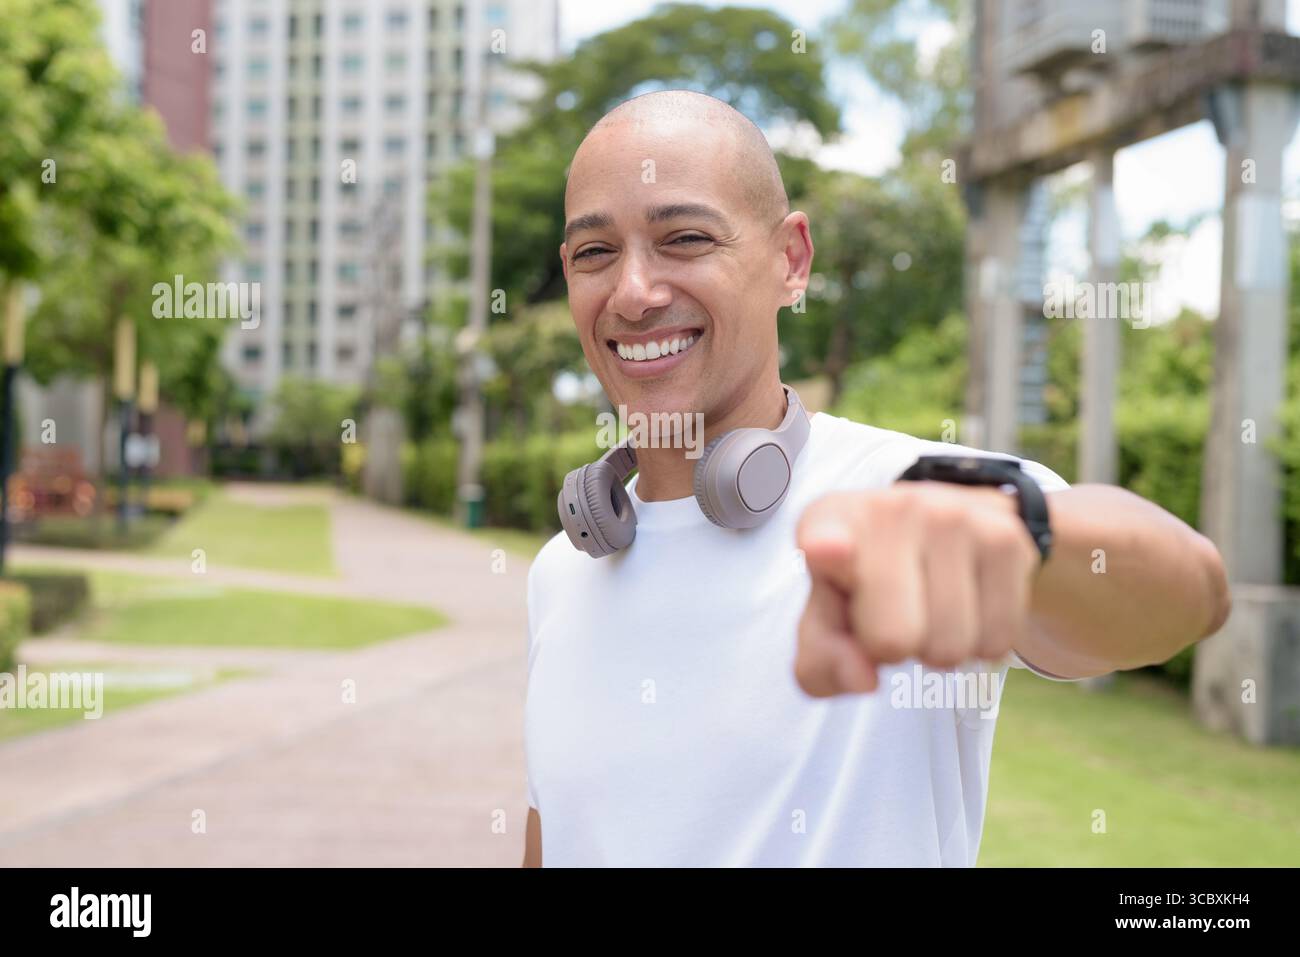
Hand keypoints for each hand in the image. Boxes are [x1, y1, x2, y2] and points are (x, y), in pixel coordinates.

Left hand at [793, 482, 1040, 697]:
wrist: (939, 530)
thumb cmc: (865, 587)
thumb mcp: (826, 621)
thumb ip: (824, 660)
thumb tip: (865, 680)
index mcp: (827, 521)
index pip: (823, 535)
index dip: (825, 547)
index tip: (824, 549)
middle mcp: (890, 508)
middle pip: (893, 639)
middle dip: (892, 651)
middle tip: (892, 616)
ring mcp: (953, 516)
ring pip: (950, 647)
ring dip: (938, 650)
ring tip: (927, 607)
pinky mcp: (1005, 537)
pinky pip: (997, 641)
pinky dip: (979, 644)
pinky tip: (964, 606)